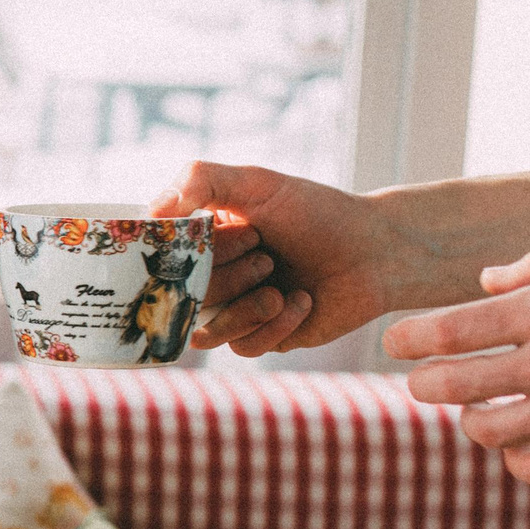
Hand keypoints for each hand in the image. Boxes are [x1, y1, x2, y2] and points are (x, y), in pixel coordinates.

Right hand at [152, 162, 416, 354]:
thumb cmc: (319, 212)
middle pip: (182, 297)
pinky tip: (302, 301)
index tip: (223, 234)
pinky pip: (243, 349)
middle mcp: (213, 277)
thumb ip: (199, 179)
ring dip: (245, 307)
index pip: (160, 258)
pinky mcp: (264, 339)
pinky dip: (273, 326)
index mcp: (203, 240)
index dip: (185, 253)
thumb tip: (151, 210)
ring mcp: (236, 311)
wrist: (378, 252)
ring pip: (206, 331)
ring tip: (279, 285)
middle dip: (226, 276)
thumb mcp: (257, 182)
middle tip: (264, 253)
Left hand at [387, 235, 529, 487]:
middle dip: (423, 382)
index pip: (445, 332)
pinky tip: (524, 438)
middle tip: (423, 379)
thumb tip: (484, 283)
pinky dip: (518, 457)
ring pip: (485, 433)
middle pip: (448, 387)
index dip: (407, 340)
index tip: (397, 342)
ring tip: (480, 406)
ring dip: (471, 419)